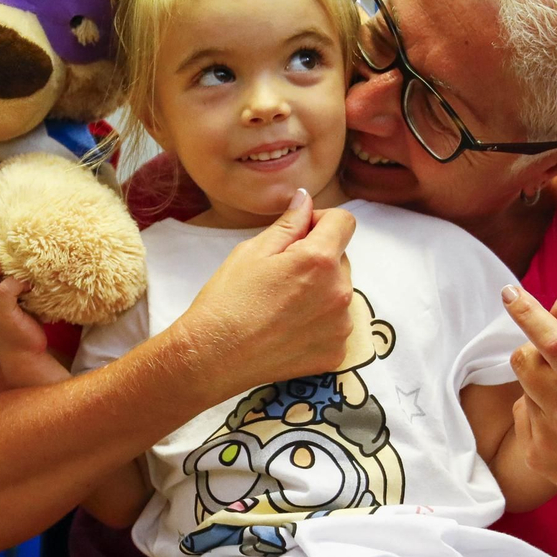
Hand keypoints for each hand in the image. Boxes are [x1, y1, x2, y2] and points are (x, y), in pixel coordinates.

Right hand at [0, 236, 50, 378]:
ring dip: (5, 263)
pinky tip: (30, 287)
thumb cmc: (23, 315)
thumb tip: (31, 242)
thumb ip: (12, 269)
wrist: (23, 351)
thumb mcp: (13, 288)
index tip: (10, 244)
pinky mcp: (2, 313)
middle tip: (15, 255)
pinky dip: (19, 283)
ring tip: (22, 270)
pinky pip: (5, 289)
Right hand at [174, 189, 356, 394]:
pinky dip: (318, 323)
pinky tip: (287, 329)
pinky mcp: (336, 353)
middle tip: (280, 275)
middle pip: (341, 259)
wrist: (213, 358)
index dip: (321, 221)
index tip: (299, 233)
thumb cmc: (227, 300)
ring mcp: (341, 326)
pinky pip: (335, 325)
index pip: (344, 222)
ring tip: (281, 305)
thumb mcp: (253, 251)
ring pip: (339, 293)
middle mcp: (340, 292)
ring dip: (320, 291)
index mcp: (319, 260)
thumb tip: (306, 198)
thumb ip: (289, 223)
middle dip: (318, 258)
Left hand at [501, 285, 556, 538]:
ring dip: (538, 379)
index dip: (529, 313)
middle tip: (548, 351)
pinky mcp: (537, 454)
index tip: (510, 292)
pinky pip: (525, 414)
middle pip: (525, 359)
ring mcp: (549, 435)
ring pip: (523, 385)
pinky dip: (539, 410)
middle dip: (530, 345)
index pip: (555, 342)